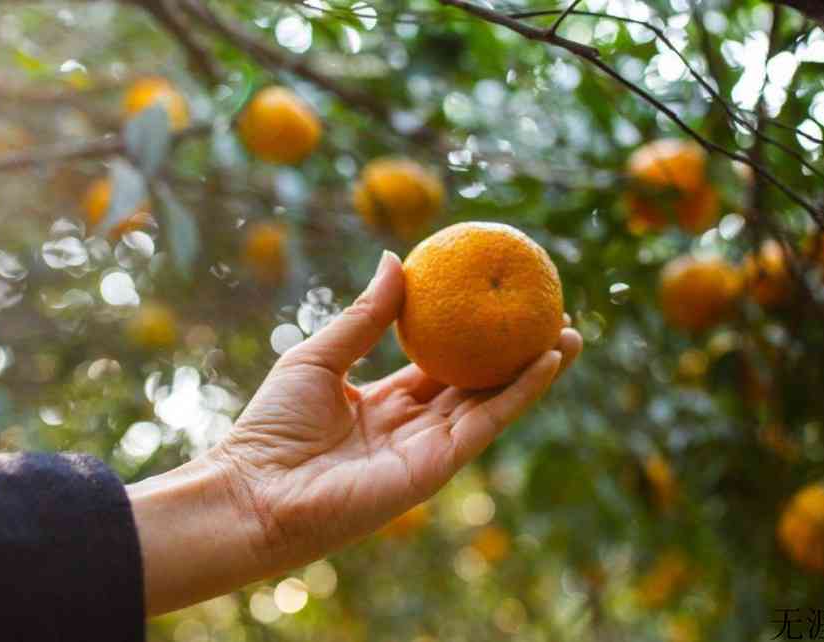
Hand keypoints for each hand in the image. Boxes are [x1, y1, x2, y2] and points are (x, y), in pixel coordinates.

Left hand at [128, 251, 581, 614]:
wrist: (256, 492)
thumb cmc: (272, 426)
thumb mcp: (321, 356)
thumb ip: (363, 316)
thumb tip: (393, 259)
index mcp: (385, 403)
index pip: (439, 364)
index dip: (470, 335)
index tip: (495, 302)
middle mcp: (414, 427)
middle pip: (477, 384)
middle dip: (514, 353)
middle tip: (548, 315)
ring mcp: (430, 448)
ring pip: (494, 402)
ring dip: (534, 370)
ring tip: (568, 333)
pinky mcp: (438, 466)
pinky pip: (489, 422)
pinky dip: (522, 392)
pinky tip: (548, 359)